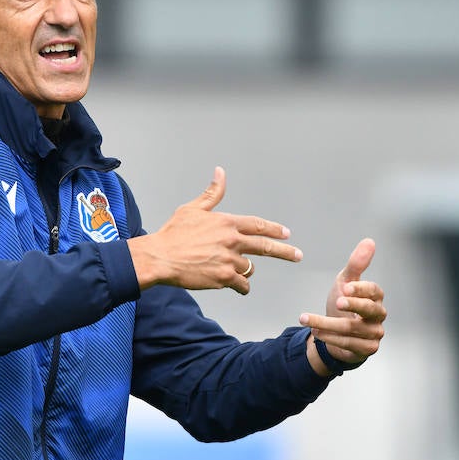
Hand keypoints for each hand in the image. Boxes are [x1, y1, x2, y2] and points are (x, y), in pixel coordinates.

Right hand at [128, 167, 300, 295]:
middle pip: (266, 246)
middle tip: (298, 255)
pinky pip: (242, 284)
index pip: (258, 225)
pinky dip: (242, 287)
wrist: (160, 257)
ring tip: (232, 272)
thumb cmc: (173, 233)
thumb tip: (220, 172)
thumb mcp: (193, 209)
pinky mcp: (223, 278)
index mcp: (227, 222)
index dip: (274, 229)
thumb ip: (212, 194)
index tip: (286, 233)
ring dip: (244, 271)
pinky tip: (238, 287)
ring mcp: (229, 260)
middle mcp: (232, 240)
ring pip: (249, 268)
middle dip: (285, 251)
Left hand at [299, 238, 385, 374]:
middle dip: (353, 305)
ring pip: (352, 328)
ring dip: (327, 323)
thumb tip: (370, 241)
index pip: (374, 291)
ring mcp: (375, 333)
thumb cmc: (344, 303)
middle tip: (337, 302)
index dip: (360, 289)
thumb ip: (356, 264)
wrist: (336, 333)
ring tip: (306, 318)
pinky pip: (349, 344)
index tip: (344, 287)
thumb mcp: (345, 282)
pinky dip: (330, 338)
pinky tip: (316, 332)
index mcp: (376, 297)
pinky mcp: (367, 349)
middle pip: (369, 310)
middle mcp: (379, 315)